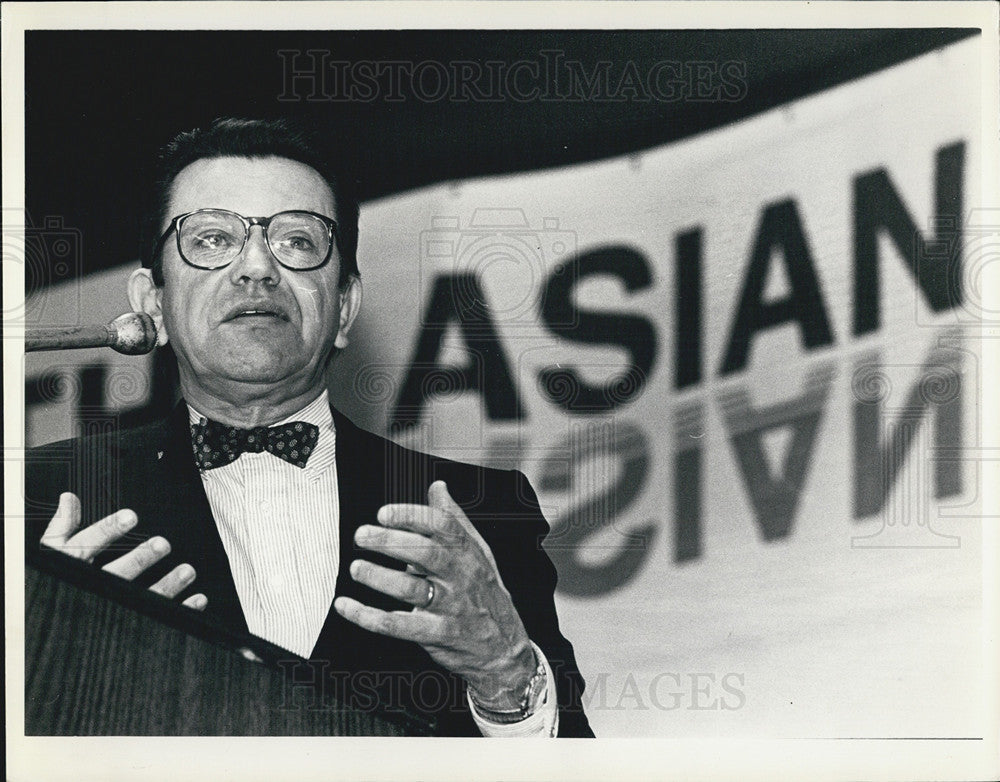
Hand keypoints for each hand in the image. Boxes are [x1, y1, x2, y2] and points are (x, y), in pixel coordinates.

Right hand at [40, 492, 206, 609]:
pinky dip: (181, 610)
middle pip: (116, 574)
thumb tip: (69, 498)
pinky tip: (197, 599)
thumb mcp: (50, 553)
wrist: (58, 630)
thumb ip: (63, 527)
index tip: (130, 516)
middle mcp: (90, 589)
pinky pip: (158, 618)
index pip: (85, 547)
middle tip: (163, 544)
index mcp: (70, 567)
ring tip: (188, 571)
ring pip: (141, 598)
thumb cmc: (56, 581)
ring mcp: (111, 609)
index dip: (107, 531)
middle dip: (140, 559)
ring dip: (167, 585)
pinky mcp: (129, 624)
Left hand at [334, 480, 535, 709]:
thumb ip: (454, 519)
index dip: (410, 516)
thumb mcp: (478, 552)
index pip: (441, 526)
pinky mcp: (438, 634)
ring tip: (357, 569)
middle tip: (362, 535)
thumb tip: (437, 487)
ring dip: (379, 578)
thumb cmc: (486, 594)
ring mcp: (451, 606)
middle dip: (389, 542)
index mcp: (467, 551)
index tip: (383, 513)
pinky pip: (398, 626)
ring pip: (411, 589)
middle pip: (425, 553)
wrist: (506, 648)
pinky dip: (368, 616)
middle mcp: (460, 575)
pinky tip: (348, 606)